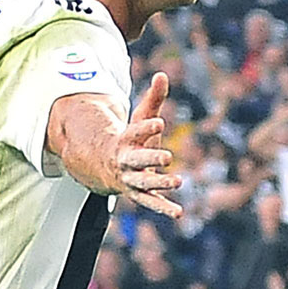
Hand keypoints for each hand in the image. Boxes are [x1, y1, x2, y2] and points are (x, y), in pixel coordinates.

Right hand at [114, 73, 183, 217]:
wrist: (109, 166)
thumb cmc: (131, 138)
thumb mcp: (142, 117)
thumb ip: (153, 98)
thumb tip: (162, 74)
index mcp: (126, 141)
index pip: (136, 132)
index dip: (146, 128)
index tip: (159, 122)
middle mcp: (127, 161)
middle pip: (138, 161)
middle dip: (151, 159)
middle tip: (167, 156)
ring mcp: (132, 179)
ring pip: (145, 183)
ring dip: (160, 183)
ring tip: (178, 180)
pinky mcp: (141, 193)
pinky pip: (151, 202)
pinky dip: (164, 208)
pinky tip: (179, 213)